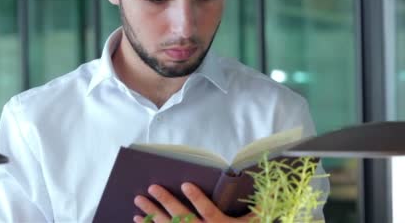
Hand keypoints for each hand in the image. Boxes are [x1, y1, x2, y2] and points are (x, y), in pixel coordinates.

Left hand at [133, 183, 255, 222]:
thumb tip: (267, 186)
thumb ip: (257, 207)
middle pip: (182, 218)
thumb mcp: (254, 222)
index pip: (208, 211)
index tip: (186, 184)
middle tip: (152, 188)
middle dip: (166, 202)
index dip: (196, 199)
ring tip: (139, 200)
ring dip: (151, 213)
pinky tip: (137, 218)